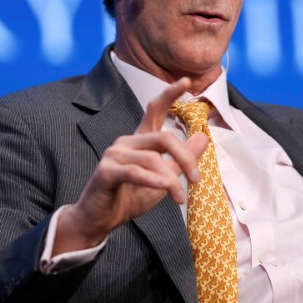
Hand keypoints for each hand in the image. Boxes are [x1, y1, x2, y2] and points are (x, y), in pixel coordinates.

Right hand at [55, 78, 207, 253]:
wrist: (98, 221)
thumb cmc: (129, 198)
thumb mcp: (163, 178)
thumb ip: (181, 159)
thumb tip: (204, 138)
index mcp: (140, 140)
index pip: (155, 109)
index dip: (170, 93)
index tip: (187, 81)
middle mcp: (126, 142)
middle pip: (164, 138)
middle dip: (186, 158)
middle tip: (197, 179)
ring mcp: (114, 155)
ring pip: (152, 158)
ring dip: (171, 180)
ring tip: (180, 198)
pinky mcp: (105, 172)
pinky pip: (134, 171)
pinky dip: (152, 179)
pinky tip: (164, 187)